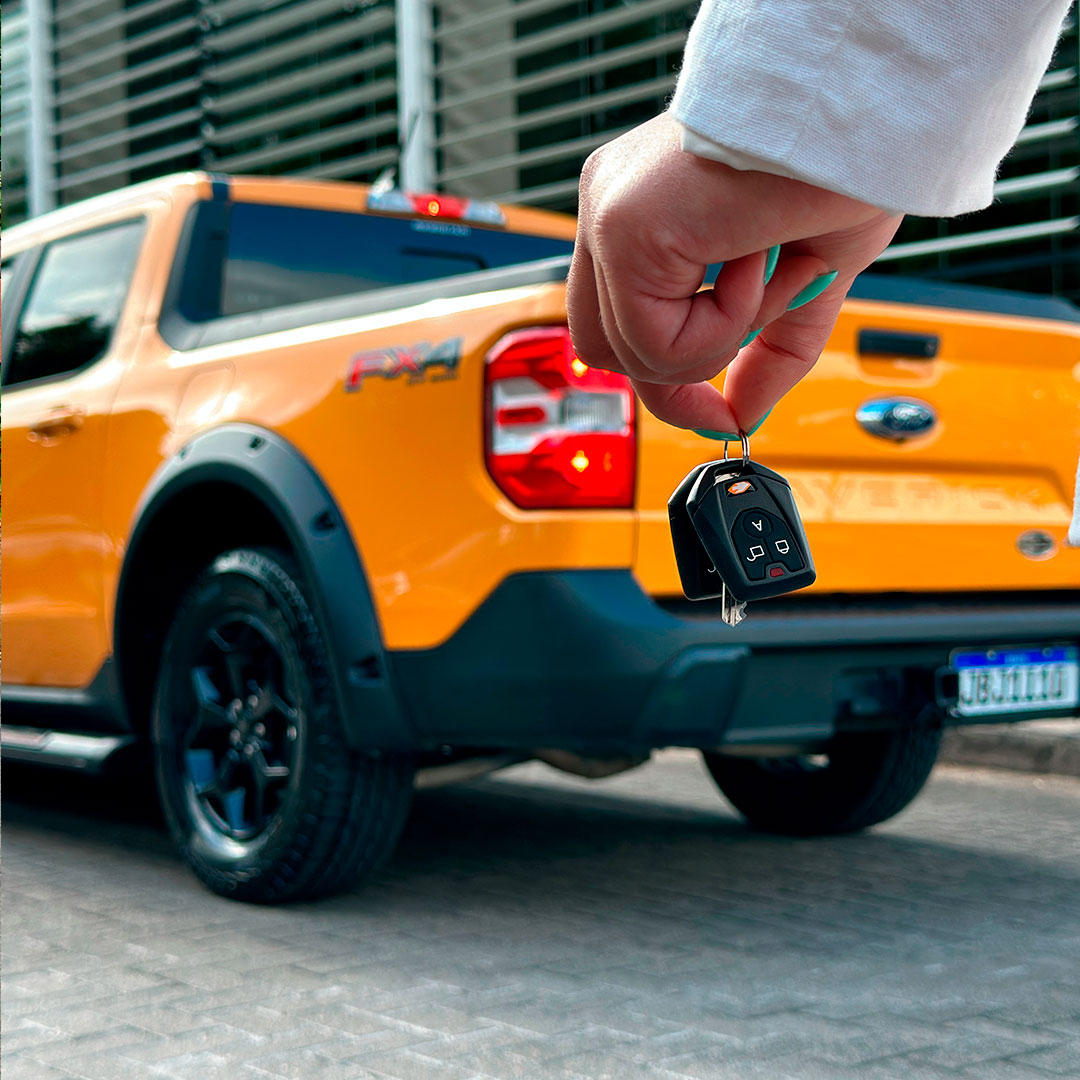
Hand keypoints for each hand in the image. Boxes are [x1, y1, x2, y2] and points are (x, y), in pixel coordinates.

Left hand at [567, 113, 902, 434]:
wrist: (872, 107)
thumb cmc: (846, 161)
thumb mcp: (804, 277)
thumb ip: (766, 349)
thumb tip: (739, 418)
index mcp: (641, 208)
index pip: (617, 320)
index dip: (664, 378)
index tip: (717, 409)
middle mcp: (611, 205)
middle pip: (603, 347)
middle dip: (674, 383)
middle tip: (726, 396)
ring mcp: (609, 214)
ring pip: (632, 354)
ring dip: (720, 339)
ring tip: (764, 266)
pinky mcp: (625, 228)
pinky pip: (658, 343)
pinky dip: (724, 325)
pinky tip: (752, 256)